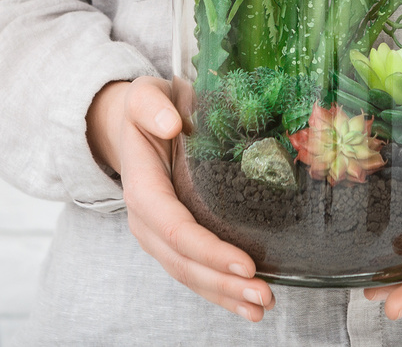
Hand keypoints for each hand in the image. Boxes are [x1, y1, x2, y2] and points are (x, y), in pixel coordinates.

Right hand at [86, 76, 274, 321]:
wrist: (137, 122)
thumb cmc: (148, 108)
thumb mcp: (145, 95)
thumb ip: (151, 107)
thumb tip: (171, 124)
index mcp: (143, 187)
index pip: (174, 227)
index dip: (208, 249)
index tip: (245, 262)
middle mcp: (147, 219)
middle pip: (183, 261)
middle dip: (223, 283)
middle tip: (264, 295)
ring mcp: (158, 232)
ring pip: (188, 273)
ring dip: (224, 295)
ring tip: (261, 306)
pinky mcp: (173, 236)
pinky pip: (193, 269)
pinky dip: (218, 290)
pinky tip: (244, 303)